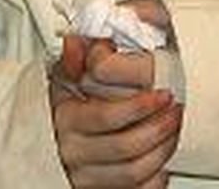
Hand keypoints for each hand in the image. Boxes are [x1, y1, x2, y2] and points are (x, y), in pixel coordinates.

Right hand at [49, 58, 180, 187]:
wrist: (43, 149)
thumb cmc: (60, 112)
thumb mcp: (61, 81)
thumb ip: (71, 61)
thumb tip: (76, 42)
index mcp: (66, 120)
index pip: (107, 116)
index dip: (140, 106)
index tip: (162, 95)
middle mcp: (73, 151)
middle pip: (125, 147)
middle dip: (158, 129)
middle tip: (175, 112)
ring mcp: (86, 176)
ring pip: (133, 172)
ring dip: (161, 152)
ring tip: (173, 131)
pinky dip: (155, 178)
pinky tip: (162, 161)